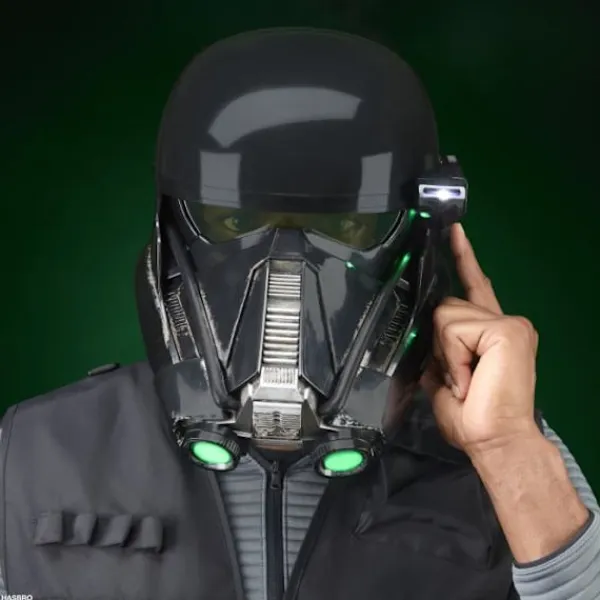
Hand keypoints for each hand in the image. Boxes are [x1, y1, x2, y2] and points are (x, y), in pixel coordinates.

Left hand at [420, 224, 540, 457]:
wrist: (495, 440)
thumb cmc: (472, 417)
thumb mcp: (444, 376)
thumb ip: (438, 348)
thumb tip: (424, 332)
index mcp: (489, 333)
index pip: (473, 287)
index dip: (463, 259)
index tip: (454, 232)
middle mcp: (502, 322)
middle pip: (446, 306)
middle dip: (438, 342)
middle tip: (457, 375)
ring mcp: (508, 323)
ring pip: (445, 316)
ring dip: (445, 353)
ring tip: (465, 379)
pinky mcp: (506, 329)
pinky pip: (454, 329)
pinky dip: (452, 356)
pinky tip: (469, 376)